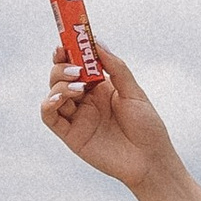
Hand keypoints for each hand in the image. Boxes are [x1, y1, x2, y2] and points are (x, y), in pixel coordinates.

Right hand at [40, 46, 181, 192]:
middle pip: (61, 75)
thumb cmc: (147, 127)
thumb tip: (97, 42)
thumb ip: (115, 68)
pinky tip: (61, 97)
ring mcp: (76, 117)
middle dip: (62, 65)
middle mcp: (85, 100)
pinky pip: (49, 116)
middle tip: (74, 66)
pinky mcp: (70, 135)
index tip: (66, 39)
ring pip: (53, 92)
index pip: (77, 63)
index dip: (69, 50)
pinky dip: (49, 103)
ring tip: (78, 85)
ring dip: (59, 83)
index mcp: (100, 87)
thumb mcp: (134, 92)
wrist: (151, 160)